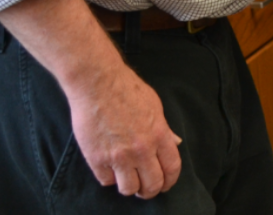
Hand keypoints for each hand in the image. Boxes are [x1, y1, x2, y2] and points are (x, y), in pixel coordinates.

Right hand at [65, 64, 182, 197]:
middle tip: (146, 188)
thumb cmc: (127, 89)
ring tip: (128, 178)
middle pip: (152, 185)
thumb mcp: (154, 105)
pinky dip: (109, 177)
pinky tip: (110, 167)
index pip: (172, 168)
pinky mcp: (97, 158)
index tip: (166, 183)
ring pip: (129, 189)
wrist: (98, 83)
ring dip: (130, 186)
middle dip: (151, 190)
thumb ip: (164, 129)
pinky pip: (106, 181)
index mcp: (158, 134)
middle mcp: (141, 149)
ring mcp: (118, 156)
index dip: (170, 180)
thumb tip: (175, 143)